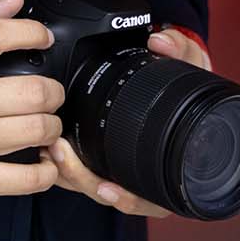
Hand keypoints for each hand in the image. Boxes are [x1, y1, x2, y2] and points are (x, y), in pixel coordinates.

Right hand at [0, 0, 66, 207]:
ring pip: (31, 131)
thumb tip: (14, 2)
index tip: (44, 39)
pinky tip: (45, 163)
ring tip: (48, 126)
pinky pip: (19, 180)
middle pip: (28, 91)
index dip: (31, 33)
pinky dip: (44, 172)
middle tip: (52, 94)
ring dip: (52, 128)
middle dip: (53, 92)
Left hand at [39, 26, 211, 217]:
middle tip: (62, 153)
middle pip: (111, 195)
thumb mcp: (190, 65)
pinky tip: (48, 147)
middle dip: (84, 180)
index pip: (152, 197)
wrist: (173, 80)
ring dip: (68, 173)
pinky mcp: (99, 156)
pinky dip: (64, 164)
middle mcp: (145, 173)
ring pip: (89, 186)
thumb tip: (161, 41)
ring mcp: (119, 167)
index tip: (108, 187)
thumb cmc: (184, 82)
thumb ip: (181, 49)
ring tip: (51, 146)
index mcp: (170, 164)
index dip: (130, 199)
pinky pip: (79, 172)